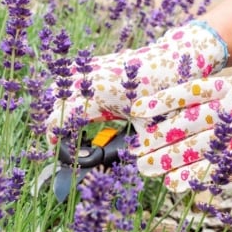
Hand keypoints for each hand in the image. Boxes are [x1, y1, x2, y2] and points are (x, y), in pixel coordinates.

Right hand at [46, 21, 227, 142]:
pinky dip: (75, 86)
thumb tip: (133, 172)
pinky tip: (86, 101)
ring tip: (71, 118)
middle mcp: (91, 79)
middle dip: (55, 117)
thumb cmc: (165, 93)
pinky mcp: (104, 60)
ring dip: (63, 99)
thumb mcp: (152, 128)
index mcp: (97, 96)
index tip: (56, 146)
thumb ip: (138, 151)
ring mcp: (96, 66)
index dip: (53, 134)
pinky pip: (78, 72)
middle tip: (64, 135)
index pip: (60, 116)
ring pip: (65, 82)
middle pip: (56, 98)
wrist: (177, 58)